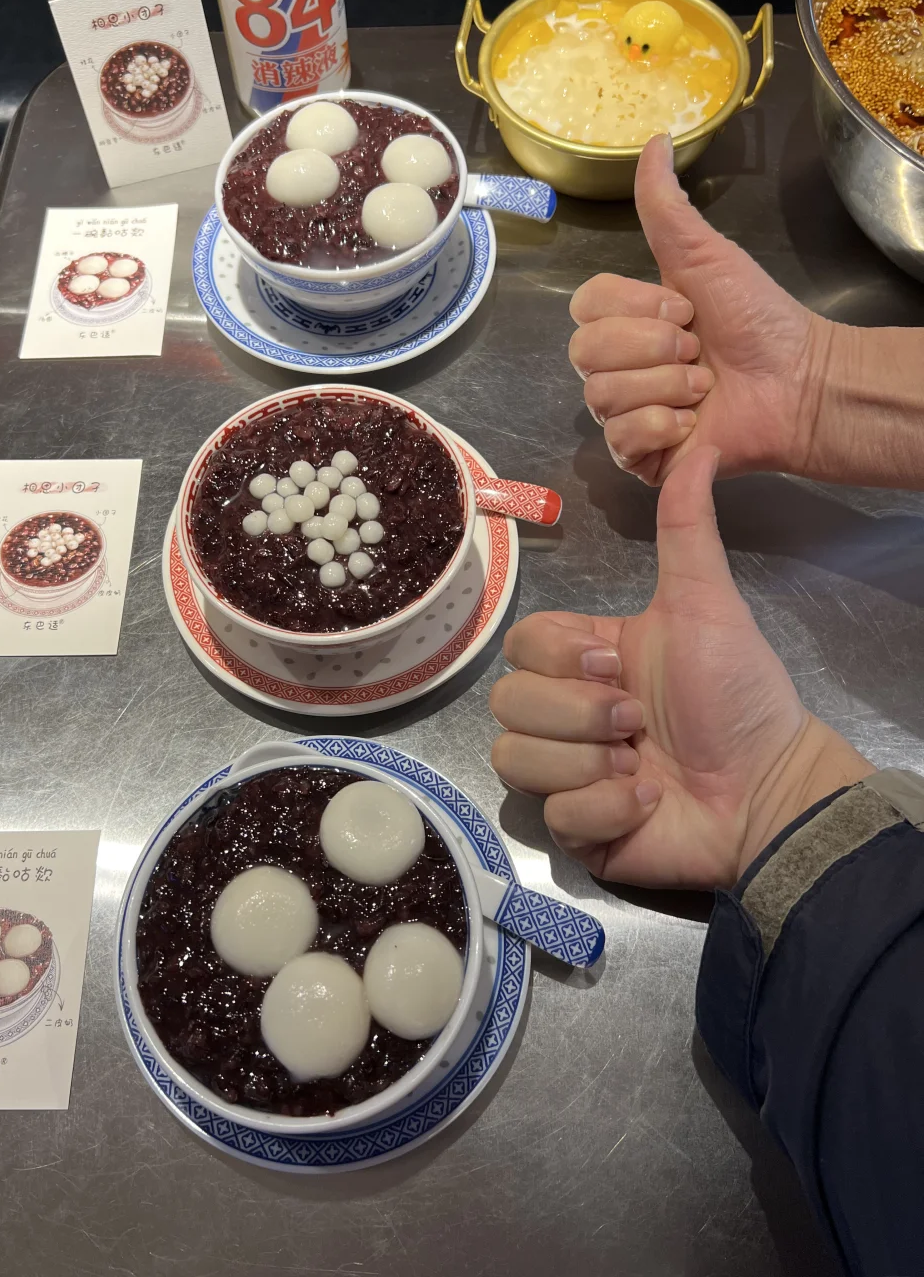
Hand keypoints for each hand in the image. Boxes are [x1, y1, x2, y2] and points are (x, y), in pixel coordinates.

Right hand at [489, 448, 872, 887]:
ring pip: (514, 760)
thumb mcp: (705, 603)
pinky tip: (649, 801)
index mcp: (584, 662)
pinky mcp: (578, 830)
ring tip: (643, 764)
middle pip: (507, 703)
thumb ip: (687, 528)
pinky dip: (607, 808)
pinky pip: (554, 816)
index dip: (559, 659)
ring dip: (588, 762)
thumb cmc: (737, 694)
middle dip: (580, 714)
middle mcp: (566, 715)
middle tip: (639, 722)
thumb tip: (700, 446)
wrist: (770, 786)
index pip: (519, 646)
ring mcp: (567, 773)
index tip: (617, 666)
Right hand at [568, 134, 835, 485]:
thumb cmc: (757, 320)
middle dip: (652, 347)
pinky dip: (661, 426)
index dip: (634, 307)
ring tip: (704, 386)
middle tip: (697, 350)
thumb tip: (653, 141)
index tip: (685, 309)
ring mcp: (624, 413)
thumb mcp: (706, 255)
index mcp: (625, 320)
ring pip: (602, 395)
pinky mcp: (638, 457)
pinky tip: (693, 421)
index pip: (584, 306)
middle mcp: (617, 366)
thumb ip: (666, 207)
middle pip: (585, 352)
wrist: (797, 382)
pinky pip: (619, 438)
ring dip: (666, 385)